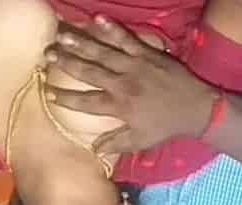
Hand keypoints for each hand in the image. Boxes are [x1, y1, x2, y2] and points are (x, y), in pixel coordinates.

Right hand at [45, 16, 216, 153]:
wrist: (196, 109)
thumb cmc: (166, 127)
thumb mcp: (140, 141)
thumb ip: (115, 143)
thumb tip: (93, 148)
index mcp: (119, 107)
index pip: (86, 102)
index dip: (66, 98)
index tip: (48, 93)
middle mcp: (122, 84)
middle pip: (88, 71)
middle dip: (65, 63)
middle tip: (46, 55)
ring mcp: (135, 66)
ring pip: (102, 52)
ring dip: (80, 43)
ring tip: (60, 35)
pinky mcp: (147, 53)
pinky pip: (127, 38)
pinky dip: (112, 29)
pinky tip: (96, 19)